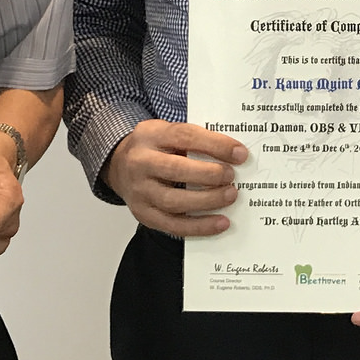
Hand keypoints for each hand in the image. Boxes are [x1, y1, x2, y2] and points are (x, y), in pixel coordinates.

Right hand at [105, 120, 245, 237]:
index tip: (239, 153)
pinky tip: (220, 222)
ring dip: (207, 201)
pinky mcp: (143, 214)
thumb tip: (235, 154)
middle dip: (209, 174)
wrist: (119, 166)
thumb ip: (196, 139)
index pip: (184, 136)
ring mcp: (139, 191)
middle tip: (232, 176)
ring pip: (174, 201)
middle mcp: (140, 163)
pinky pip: (173, 225)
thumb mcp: (168, 132)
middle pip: (175, 170)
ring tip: (230, 195)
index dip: (214, 145)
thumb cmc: (154, 148)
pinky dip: (199, 226)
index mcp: (150, 135)